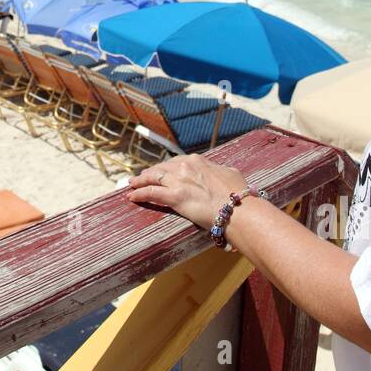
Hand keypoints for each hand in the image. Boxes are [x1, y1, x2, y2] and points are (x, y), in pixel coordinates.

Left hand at [126, 154, 249, 229]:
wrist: (238, 209)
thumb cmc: (238, 195)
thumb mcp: (230, 174)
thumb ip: (219, 171)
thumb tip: (220, 173)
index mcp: (198, 161)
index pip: (176, 162)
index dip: (167, 167)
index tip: (162, 170)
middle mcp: (186, 167)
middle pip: (162, 169)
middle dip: (151, 172)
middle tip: (142, 177)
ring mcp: (179, 181)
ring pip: (153, 178)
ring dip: (140, 181)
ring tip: (132, 184)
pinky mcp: (175, 197)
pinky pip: (151, 193)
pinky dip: (140, 194)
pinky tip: (132, 196)